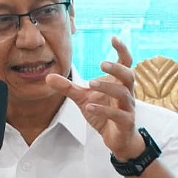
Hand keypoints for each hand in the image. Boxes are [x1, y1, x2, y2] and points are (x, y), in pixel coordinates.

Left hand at [46, 36, 143, 158]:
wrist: (117, 139)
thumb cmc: (104, 115)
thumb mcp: (83, 99)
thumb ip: (68, 87)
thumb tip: (48, 77)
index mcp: (119, 83)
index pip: (126, 63)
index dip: (122, 50)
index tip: (113, 38)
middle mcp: (126, 93)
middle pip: (129, 75)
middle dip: (116, 68)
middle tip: (101, 64)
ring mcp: (127, 108)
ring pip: (123, 94)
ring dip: (107, 87)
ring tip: (90, 84)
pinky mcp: (125, 123)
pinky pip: (117, 114)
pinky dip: (103, 110)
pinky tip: (89, 107)